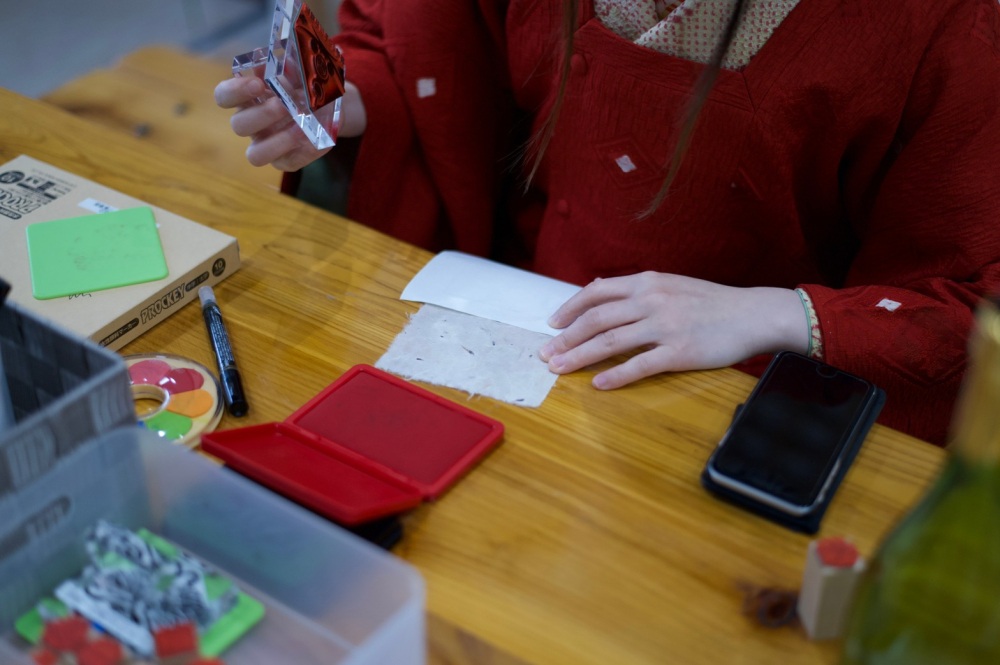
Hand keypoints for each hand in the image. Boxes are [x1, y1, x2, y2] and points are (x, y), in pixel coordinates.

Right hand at [213, 76, 366, 171]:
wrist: (330, 103)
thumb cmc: (303, 85)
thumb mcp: (298, 71)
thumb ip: (288, 66)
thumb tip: (281, 61)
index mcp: (246, 98)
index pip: (223, 96)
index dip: (234, 92)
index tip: (257, 83)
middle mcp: (251, 124)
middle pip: (238, 126)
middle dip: (261, 115)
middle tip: (283, 104)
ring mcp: (266, 145)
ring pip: (255, 155)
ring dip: (276, 141)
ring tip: (299, 127)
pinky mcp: (286, 161)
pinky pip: (289, 163)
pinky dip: (303, 151)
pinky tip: (315, 139)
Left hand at [538, 272, 808, 388]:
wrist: (752, 314)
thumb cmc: (711, 303)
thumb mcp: (672, 285)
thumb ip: (639, 290)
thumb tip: (603, 294)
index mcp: (647, 282)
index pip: (596, 292)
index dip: (570, 309)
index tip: (553, 324)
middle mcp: (651, 300)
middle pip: (596, 320)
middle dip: (566, 338)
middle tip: (547, 354)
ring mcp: (664, 326)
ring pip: (609, 343)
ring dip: (579, 357)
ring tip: (559, 369)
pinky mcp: (679, 352)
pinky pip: (639, 365)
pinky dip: (615, 376)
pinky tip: (598, 384)